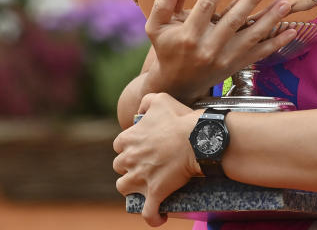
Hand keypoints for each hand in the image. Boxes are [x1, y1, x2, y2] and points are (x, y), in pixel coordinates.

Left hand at [113, 93, 199, 225]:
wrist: (198, 138)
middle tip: (146, 165)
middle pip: (120, 167)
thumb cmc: (180, 119)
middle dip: (130, 166)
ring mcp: (140, 177)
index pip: (119, 146)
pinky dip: (153, 216)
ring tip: (147, 186)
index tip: (141, 148)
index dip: (129, 148)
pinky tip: (159, 217)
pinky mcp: (155, 192)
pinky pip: (148, 213)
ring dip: (133, 188)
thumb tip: (139, 112)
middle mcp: (129, 159)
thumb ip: (145, 102)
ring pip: (125, 188)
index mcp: (128, 139)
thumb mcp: (160, 99)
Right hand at [144, 0, 297, 101]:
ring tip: (283, 3)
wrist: (176, 85)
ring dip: (269, 20)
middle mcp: (207, 48)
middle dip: (249, 2)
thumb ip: (163, 5)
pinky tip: (290, 30)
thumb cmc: (167, 50)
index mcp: (188, 36)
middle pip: (232, 21)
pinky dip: (276, 43)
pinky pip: (259, 54)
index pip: (205, 7)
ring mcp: (224, 59)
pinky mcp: (235, 66)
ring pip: (250, 37)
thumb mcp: (156, 28)